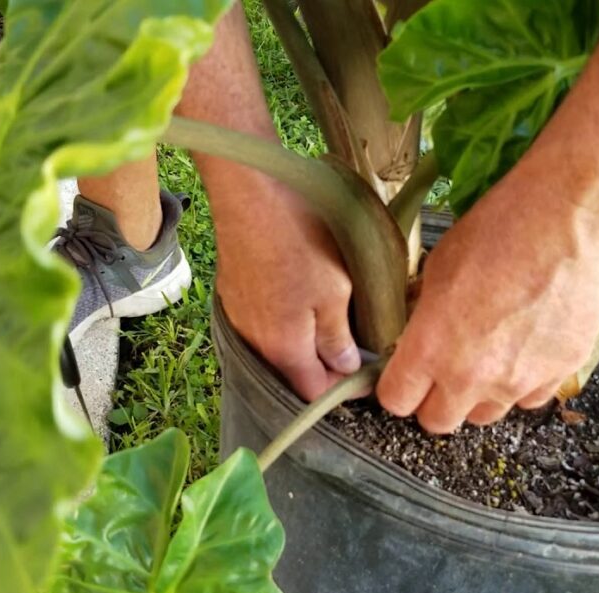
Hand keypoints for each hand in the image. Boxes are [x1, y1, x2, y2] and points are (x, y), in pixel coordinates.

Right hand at [214, 180, 360, 400]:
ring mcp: (239, 318)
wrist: (248, 194)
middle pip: (293, 373)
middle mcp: (255, 343)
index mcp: (284, 350)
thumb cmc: (297, 240)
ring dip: (302, 341)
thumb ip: (337, 337)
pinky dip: (282, 321)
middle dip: (322, 365)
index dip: (343, 387)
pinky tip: (298, 296)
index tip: (366, 367)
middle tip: (352, 340)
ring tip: (329, 315)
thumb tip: (346, 368)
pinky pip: (261, 324)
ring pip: (277, 347)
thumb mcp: (334, 290)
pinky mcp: (232, 295)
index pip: (314, 393)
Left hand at [376, 161, 598, 432]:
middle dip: (432, 400)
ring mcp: (519, 381)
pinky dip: (521, 385)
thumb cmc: (501, 229)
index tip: (402, 375)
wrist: (572, 219)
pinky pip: (529, 399)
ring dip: (477, 395)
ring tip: (485, 356)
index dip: (396, 388)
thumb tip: (420, 331)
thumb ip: (425, 314)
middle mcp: (472, 376)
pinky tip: (522, 350)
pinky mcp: (559, 374)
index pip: (397, 400)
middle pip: (437, 421)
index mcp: (432, 347)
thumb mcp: (439, 266)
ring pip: (484, 415)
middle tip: (439, 371)